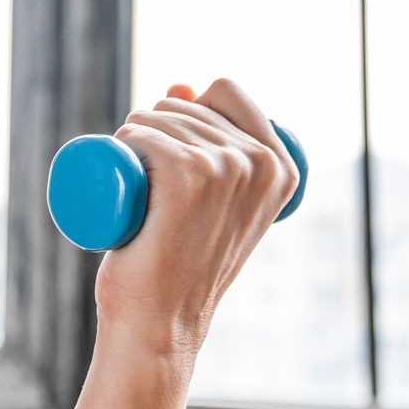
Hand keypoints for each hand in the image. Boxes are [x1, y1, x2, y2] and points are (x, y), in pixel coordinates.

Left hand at [94, 77, 300, 361]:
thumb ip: (213, 147)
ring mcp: (227, 167)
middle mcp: (262, 162)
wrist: (161, 324)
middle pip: (185, 104)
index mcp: (284, 166)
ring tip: (136, 188)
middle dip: (153, 127)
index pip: (225, 90)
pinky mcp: (189, 174)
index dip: (188, 109)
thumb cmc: (181, 263)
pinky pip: (141, 133)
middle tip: (146, 182)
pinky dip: (124, 142)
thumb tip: (179, 84)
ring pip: (157, 117)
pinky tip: (126, 173)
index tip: (172, 150)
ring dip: (132, 137)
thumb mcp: (211, 202)